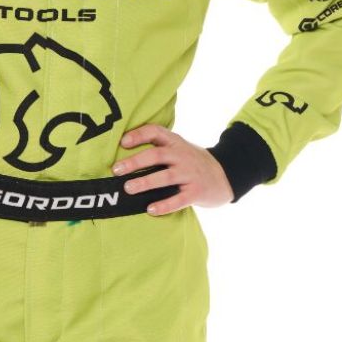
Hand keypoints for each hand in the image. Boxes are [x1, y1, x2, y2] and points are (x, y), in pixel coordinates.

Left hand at [111, 123, 233, 214]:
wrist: (225, 175)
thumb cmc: (191, 162)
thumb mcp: (178, 148)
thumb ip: (158, 147)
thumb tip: (122, 153)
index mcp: (175, 143)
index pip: (156, 132)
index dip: (139, 135)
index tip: (123, 142)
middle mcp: (182, 156)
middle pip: (157, 155)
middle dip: (135, 162)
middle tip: (117, 169)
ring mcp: (191, 174)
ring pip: (166, 176)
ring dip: (145, 182)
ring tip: (128, 188)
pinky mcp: (197, 192)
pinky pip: (179, 199)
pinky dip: (164, 205)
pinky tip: (150, 209)